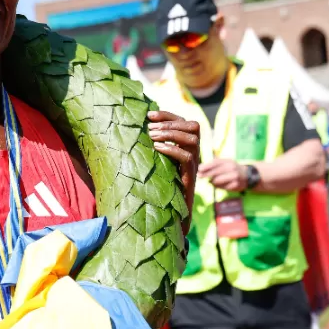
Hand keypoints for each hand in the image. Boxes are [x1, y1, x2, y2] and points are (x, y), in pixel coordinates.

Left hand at [148, 111, 199, 229]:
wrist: (171, 213)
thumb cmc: (159, 185)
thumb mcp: (157, 161)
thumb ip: (153, 146)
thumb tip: (134, 131)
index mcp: (187, 146)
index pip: (184, 121)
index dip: (168, 115)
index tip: (149, 115)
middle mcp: (195, 152)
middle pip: (193, 126)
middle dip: (170, 122)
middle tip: (150, 127)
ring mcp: (195, 164)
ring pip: (192, 139)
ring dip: (171, 134)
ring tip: (152, 136)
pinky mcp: (190, 176)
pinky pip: (187, 157)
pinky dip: (171, 149)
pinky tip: (157, 148)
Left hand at [199, 158, 247, 191]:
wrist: (247, 176)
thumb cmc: (231, 169)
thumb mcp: (225, 163)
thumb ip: (214, 164)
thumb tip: (200, 167)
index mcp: (228, 161)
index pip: (215, 163)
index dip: (206, 166)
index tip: (199, 169)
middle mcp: (232, 168)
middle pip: (216, 172)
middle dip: (206, 174)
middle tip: (199, 176)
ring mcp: (234, 177)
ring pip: (218, 181)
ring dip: (212, 182)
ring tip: (210, 181)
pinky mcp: (235, 185)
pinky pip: (222, 187)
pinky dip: (218, 186)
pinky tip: (218, 184)